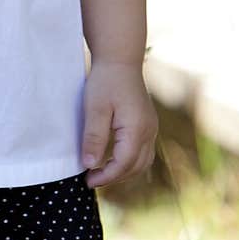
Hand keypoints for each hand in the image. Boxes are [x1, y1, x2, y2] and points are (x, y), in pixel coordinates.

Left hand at [81, 58, 157, 188]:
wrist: (121, 59)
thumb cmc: (106, 81)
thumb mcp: (94, 109)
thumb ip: (94, 138)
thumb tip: (89, 165)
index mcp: (137, 129)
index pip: (123, 164)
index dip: (105, 176)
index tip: (87, 180)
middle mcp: (149, 131)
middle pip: (135, 166)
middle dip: (114, 177)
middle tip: (91, 180)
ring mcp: (151, 128)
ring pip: (142, 161)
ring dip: (123, 172)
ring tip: (101, 173)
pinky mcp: (148, 124)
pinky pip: (143, 152)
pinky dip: (129, 161)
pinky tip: (113, 160)